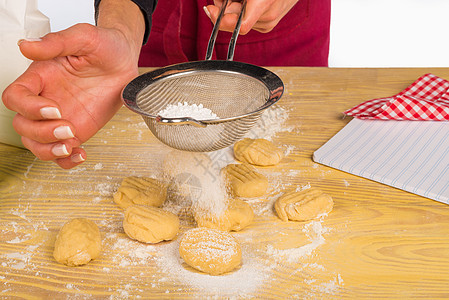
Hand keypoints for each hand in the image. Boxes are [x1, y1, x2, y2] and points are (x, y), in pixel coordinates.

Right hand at [2, 23, 139, 168]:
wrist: (126, 63)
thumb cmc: (105, 47)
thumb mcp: (84, 37)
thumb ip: (56, 42)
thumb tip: (27, 45)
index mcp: (41, 77)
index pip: (15, 97)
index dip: (29, 107)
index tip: (53, 109)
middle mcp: (46, 99)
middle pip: (22, 125)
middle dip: (41, 133)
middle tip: (68, 128)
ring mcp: (60, 118)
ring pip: (37, 143)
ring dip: (49, 150)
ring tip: (71, 146)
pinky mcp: (77, 130)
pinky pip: (62, 152)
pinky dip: (66, 161)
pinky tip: (80, 154)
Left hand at [204, 0, 298, 33]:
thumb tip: (216, 5)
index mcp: (264, 4)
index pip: (240, 26)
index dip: (220, 19)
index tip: (210, 9)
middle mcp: (267, 18)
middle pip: (235, 23)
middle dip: (223, 10)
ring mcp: (268, 24)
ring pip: (239, 22)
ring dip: (232, 11)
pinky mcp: (267, 26)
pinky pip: (247, 22)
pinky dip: (241, 13)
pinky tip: (245, 3)